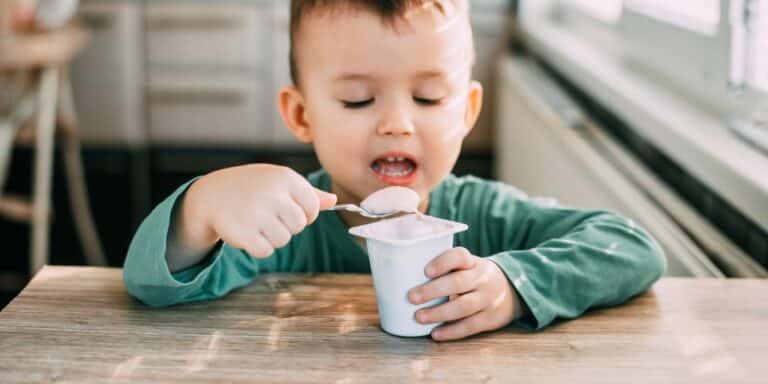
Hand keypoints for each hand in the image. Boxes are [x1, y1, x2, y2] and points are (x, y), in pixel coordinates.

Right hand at [169, 164, 336, 270]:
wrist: (212, 194)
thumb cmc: (252, 187)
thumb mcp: (279, 181)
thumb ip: (308, 192)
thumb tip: (333, 201)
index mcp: (286, 177)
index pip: (313, 207)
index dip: (304, 214)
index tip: (288, 210)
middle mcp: (273, 193)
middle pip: (299, 225)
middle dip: (286, 226)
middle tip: (267, 216)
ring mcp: (257, 213)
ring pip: (283, 240)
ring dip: (272, 237)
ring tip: (256, 223)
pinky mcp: (243, 233)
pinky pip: (266, 251)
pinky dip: (258, 247)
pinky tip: (247, 232)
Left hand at [408, 247, 523, 340]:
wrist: (511, 291)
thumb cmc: (474, 278)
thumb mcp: (466, 268)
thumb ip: (444, 271)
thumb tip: (401, 280)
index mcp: (473, 262)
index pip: (459, 256)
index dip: (443, 262)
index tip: (425, 271)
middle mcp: (482, 278)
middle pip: (459, 282)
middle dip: (433, 290)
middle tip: (411, 297)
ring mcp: (488, 298)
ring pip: (464, 306)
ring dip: (440, 313)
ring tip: (419, 317)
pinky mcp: (490, 318)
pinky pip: (470, 325)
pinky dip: (452, 331)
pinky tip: (435, 334)